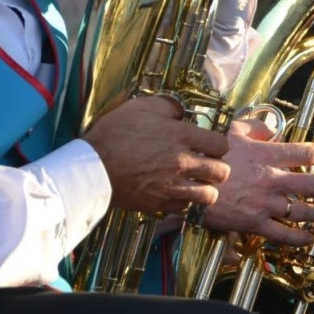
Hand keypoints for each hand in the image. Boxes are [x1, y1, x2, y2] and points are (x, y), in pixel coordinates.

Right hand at [84, 95, 230, 211]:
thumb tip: (182, 111)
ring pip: (209, 195)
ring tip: (195, 182)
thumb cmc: (114, 134)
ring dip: (205, 188)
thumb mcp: (140, 107)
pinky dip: (185, 202)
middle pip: (222, 172)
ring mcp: (173, 186)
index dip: (216, 144)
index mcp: (181, 137)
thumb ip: (167, 106)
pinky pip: (186, 208)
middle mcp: (183, 163)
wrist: (92, 168)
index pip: (221, 145)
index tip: (206, 145)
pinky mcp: (160, 204)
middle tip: (205, 164)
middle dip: (217, 167)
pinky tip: (176, 193)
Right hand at [202, 119, 313, 245]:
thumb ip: (256, 128)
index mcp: (268, 154)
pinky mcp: (255, 223)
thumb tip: (272, 129)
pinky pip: (285, 235)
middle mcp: (272, 179)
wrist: (187, 183)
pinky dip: (301, 238)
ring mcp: (265, 203)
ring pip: (305, 211)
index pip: (310, 153)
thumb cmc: (208, 156)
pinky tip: (308, 237)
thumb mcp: (231, 131)